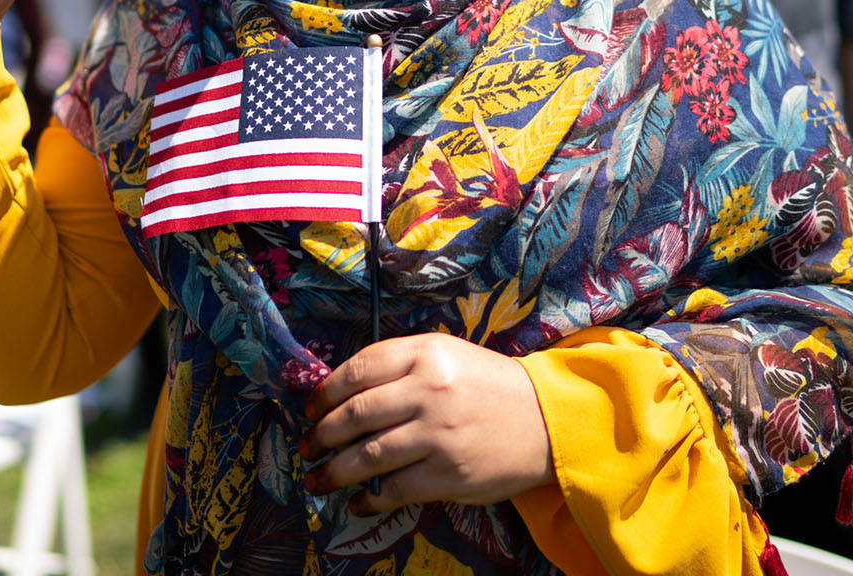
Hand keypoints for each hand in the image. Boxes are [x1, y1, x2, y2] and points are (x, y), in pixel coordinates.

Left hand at [303, 333, 552, 513]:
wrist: (546, 419)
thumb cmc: (488, 385)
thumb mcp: (446, 355)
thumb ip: (398, 366)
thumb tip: (342, 394)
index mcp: (425, 353)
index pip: (358, 370)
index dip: (325, 392)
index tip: (310, 409)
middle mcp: (428, 390)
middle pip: (355, 415)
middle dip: (320, 435)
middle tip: (306, 447)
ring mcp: (438, 434)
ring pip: (367, 456)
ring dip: (333, 471)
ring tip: (317, 479)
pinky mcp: (448, 474)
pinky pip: (394, 489)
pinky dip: (369, 497)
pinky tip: (359, 499)